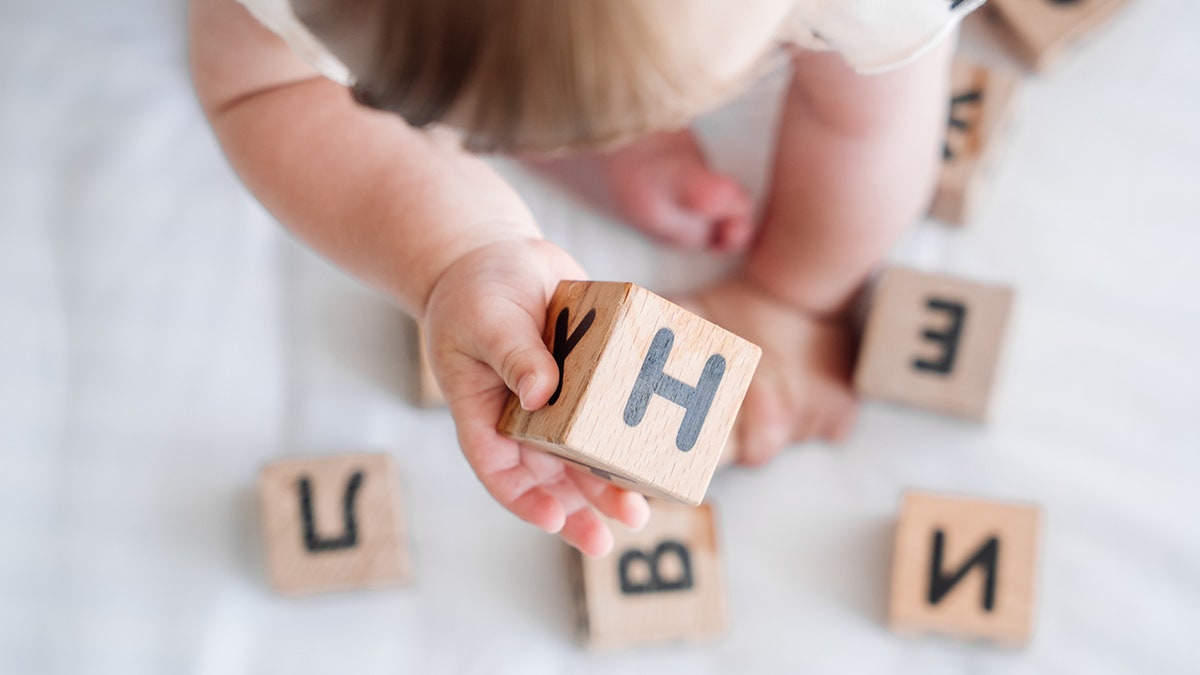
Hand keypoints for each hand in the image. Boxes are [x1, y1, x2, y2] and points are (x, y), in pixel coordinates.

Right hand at [424, 238, 650, 556]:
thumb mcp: (485, 320)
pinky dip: (638, 431)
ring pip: (588, 455)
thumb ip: (512, 354)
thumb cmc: (476, 292)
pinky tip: (667, 444)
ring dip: (613, 482)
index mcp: (487, 414)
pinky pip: (616, 411)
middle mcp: (527, 419)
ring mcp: (564, 402)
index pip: (500, 471)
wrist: (504, 258)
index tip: (556, 519)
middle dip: (585, 506)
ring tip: (643, 507)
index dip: (526, 501)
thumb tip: (540, 393)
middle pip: (552, 476)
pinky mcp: (596, 379)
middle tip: (618, 527)